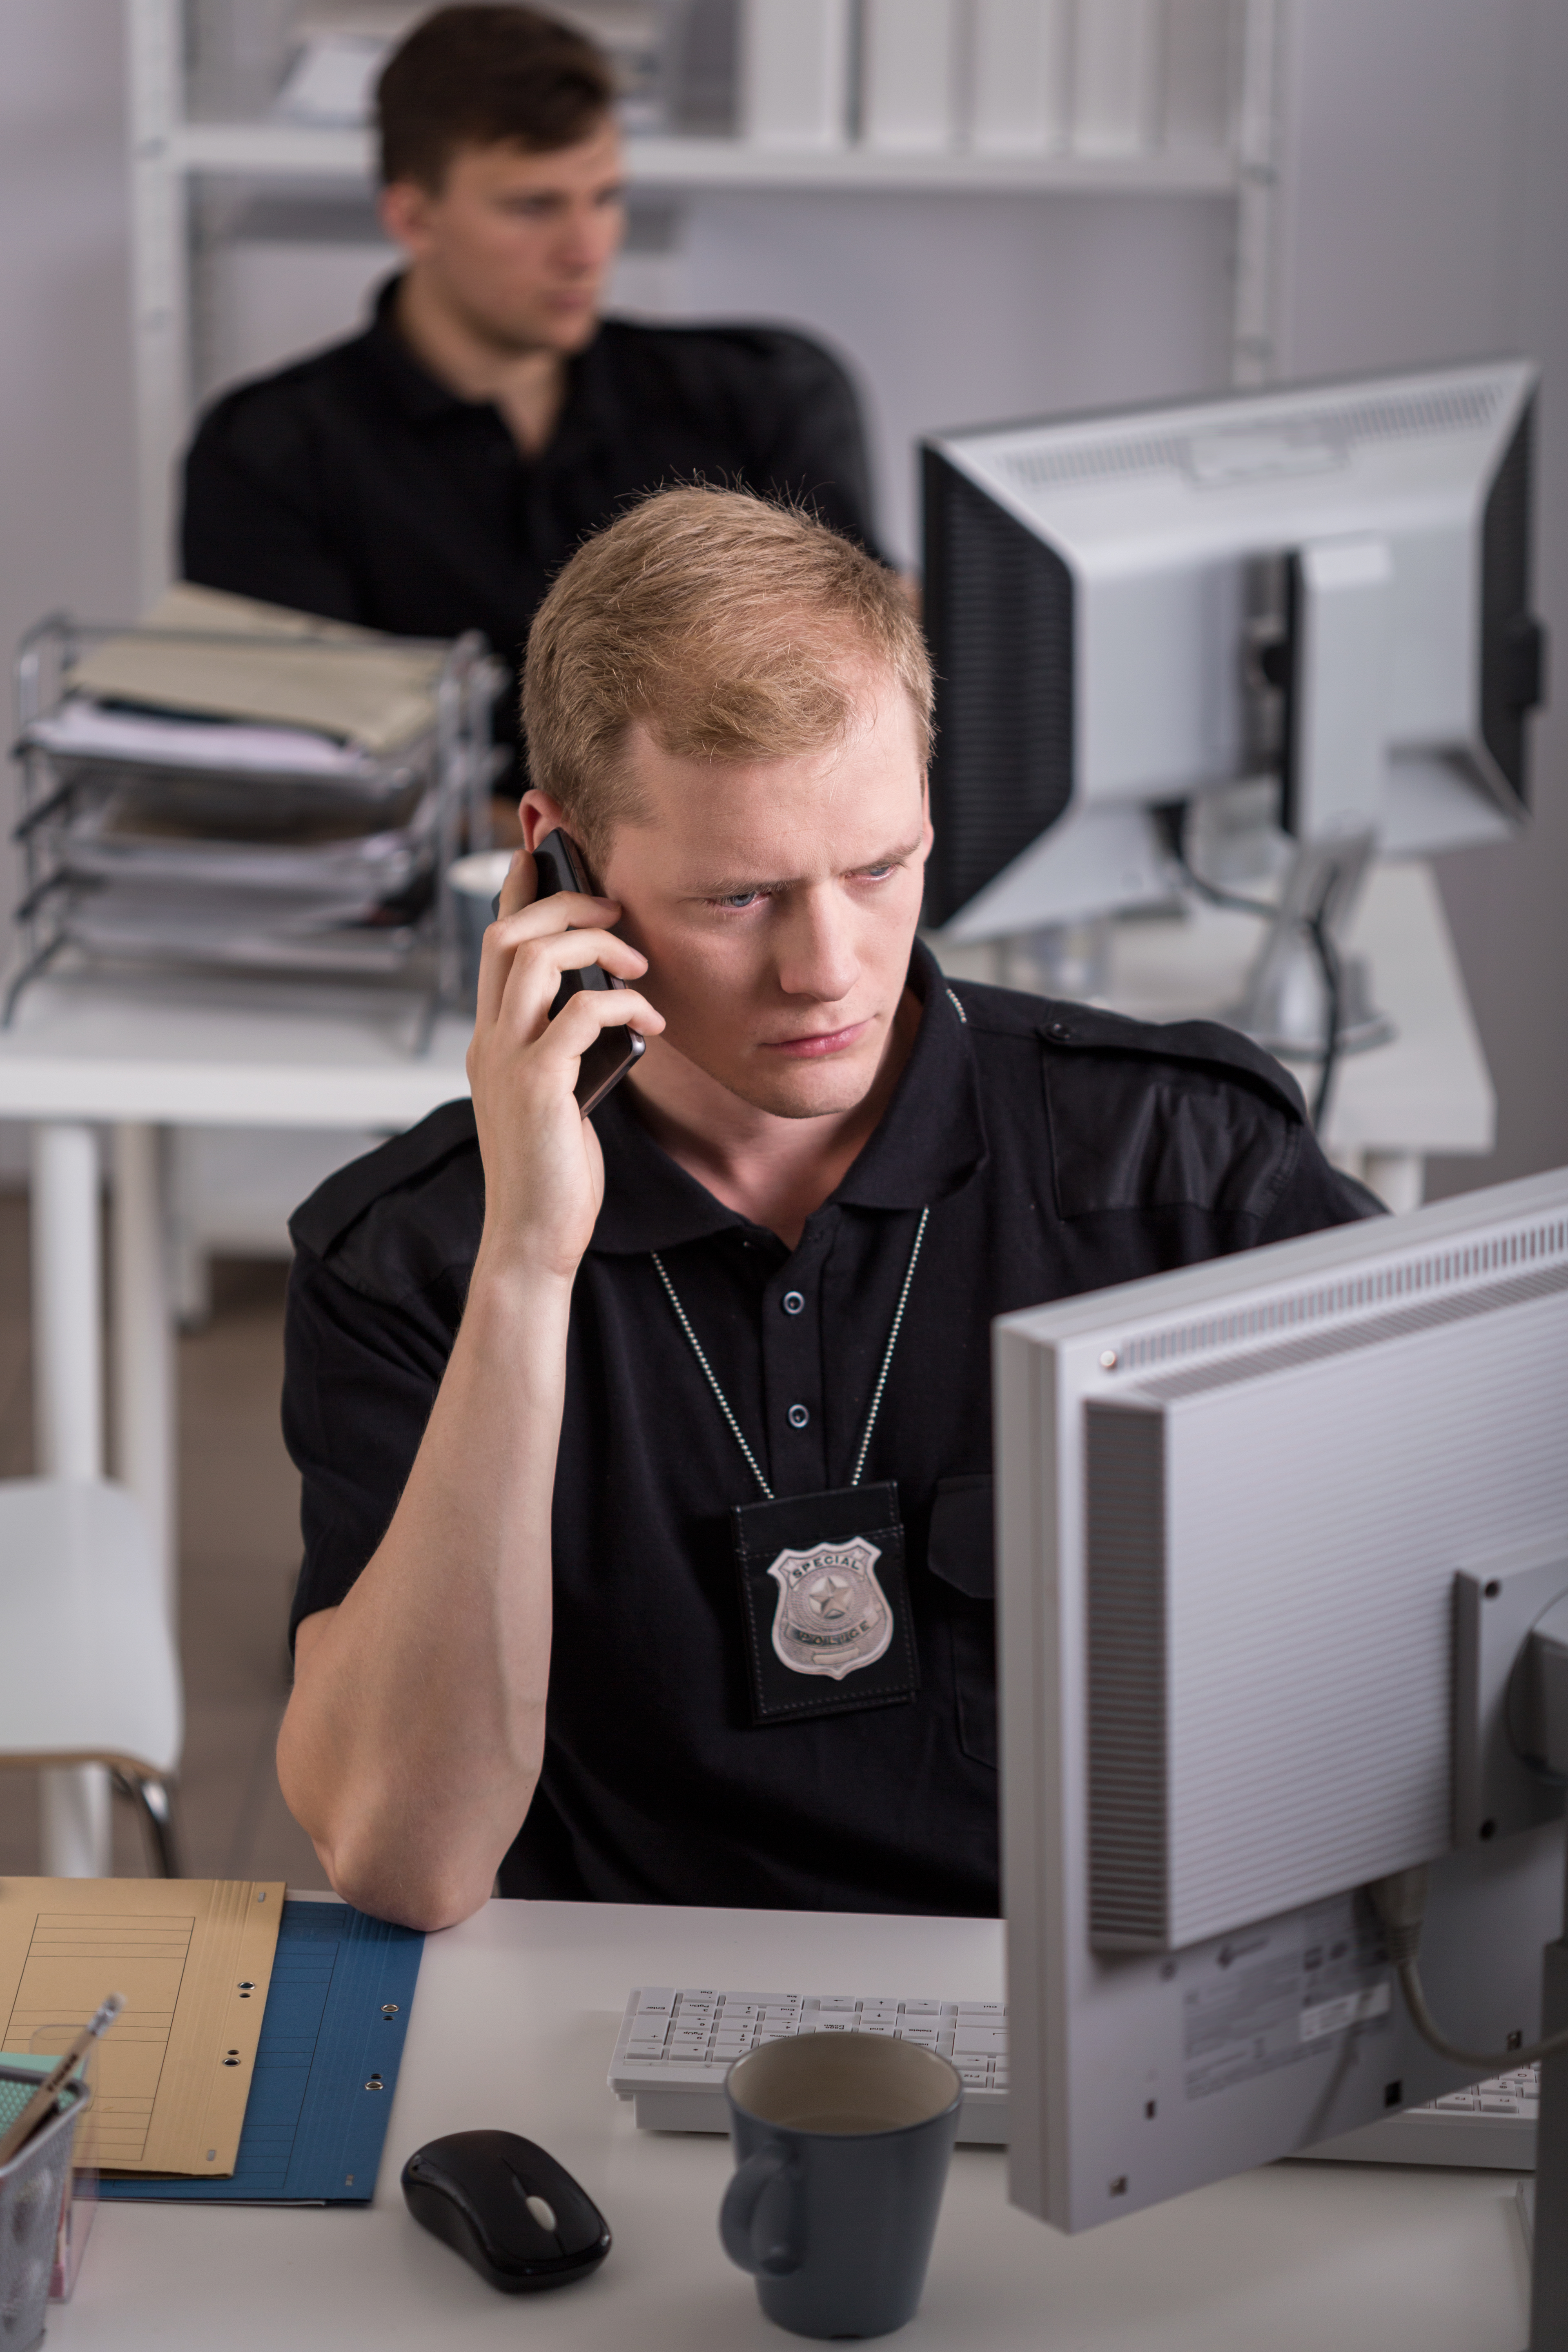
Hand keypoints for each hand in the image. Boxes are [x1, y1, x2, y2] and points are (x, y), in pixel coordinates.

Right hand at [466, 849, 664, 1282]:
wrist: (533, 1237)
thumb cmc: (554, 1172)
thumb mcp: (559, 1095)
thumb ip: (567, 1049)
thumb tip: (606, 1008)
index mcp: (492, 1041)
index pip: (495, 944)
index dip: (519, 891)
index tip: (546, 854)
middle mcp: (490, 1042)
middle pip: (508, 933)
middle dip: (563, 902)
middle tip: (614, 907)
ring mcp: (508, 1061)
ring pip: (533, 957)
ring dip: (594, 945)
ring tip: (639, 966)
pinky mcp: (539, 1085)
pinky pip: (580, 1013)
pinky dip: (621, 1004)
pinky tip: (652, 1025)